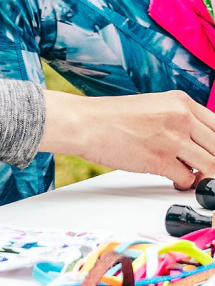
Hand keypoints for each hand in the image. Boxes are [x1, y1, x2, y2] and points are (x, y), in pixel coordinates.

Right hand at [44, 89, 214, 189]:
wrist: (83, 123)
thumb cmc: (109, 117)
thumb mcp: (152, 106)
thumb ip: (178, 120)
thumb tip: (198, 142)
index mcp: (181, 101)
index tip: (211, 154)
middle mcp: (181, 117)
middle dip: (213, 163)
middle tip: (203, 169)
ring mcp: (172, 139)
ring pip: (211, 167)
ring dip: (203, 176)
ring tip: (192, 176)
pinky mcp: (160, 160)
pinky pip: (188, 180)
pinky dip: (184, 184)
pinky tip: (175, 180)